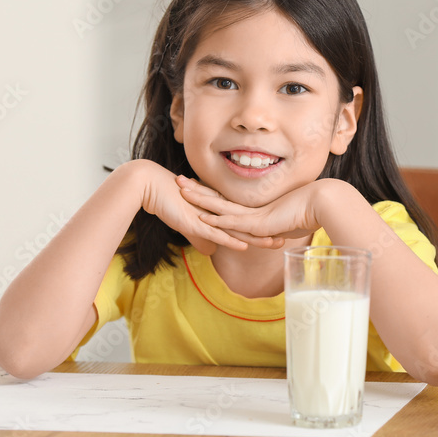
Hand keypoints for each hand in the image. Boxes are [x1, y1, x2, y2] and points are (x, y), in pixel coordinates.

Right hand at [135, 161, 278, 254]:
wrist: (150, 186)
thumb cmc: (168, 202)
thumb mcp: (187, 224)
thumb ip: (201, 238)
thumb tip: (211, 251)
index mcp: (217, 211)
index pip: (243, 222)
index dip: (260, 228)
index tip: (278, 232)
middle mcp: (217, 212)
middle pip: (246, 225)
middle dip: (266, 232)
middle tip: (287, 237)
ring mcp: (207, 216)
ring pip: (237, 229)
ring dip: (255, 238)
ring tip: (275, 243)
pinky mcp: (195, 221)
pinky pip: (216, 232)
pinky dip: (230, 239)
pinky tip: (243, 245)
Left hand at [176, 176, 325, 242]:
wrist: (322, 203)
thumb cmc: (311, 212)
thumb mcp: (290, 223)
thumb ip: (280, 227)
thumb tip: (277, 233)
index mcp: (255, 209)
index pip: (227, 201)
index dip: (210, 193)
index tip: (195, 186)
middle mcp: (250, 209)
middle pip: (218, 198)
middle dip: (198, 189)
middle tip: (180, 179)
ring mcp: (253, 215)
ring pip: (219, 206)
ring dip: (199, 199)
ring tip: (181, 190)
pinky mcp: (257, 223)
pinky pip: (232, 222)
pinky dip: (215, 220)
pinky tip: (200, 216)